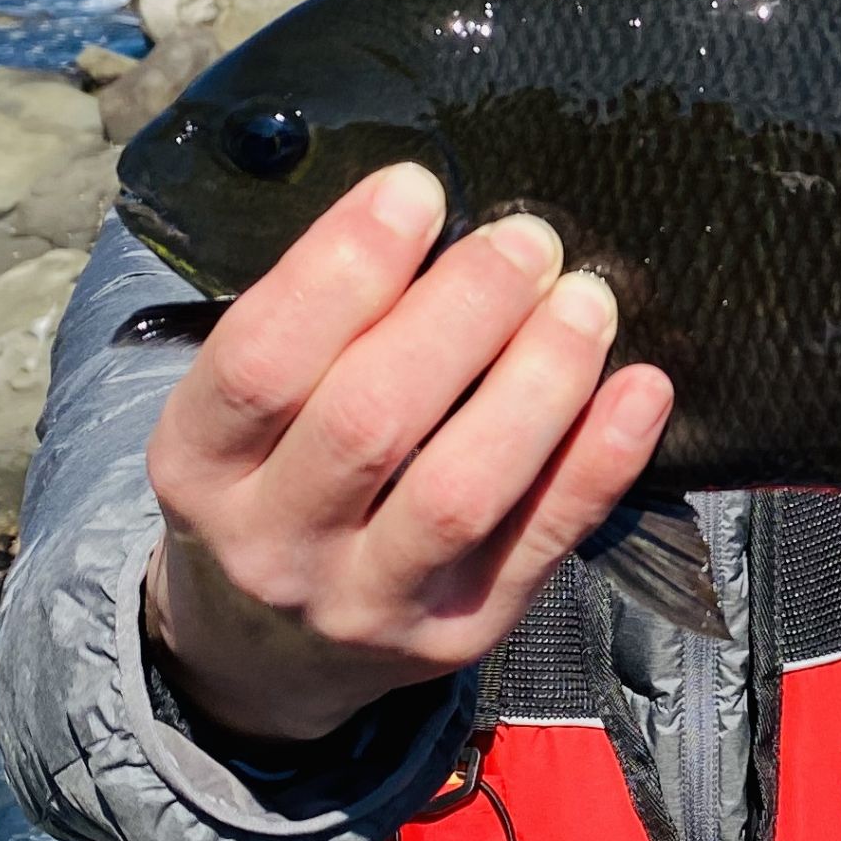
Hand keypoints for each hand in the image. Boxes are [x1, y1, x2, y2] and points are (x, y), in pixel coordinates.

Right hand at [142, 162, 672, 741]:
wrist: (270, 652)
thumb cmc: (278, 473)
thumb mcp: (249, 409)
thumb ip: (323, 324)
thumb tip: (434, 210)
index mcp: (198, 463)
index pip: (259, 361)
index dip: (342, 267)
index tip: (416, 189)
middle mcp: (272, 542)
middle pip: (368, 422)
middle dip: (461, 311)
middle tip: (527, 239)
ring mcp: (367, 601)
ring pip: (459, 492)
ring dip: (538, 381)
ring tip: (585, 300)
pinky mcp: (459, 634)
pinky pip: (543, 541)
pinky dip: (600, 460)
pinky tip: (642, 387)